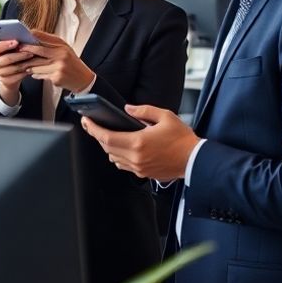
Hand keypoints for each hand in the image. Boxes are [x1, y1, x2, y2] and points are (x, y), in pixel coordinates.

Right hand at [0, 39, 41, 105]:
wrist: (10, 75)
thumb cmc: (13, 56)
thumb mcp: (12, 50)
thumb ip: (16, 44)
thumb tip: (27, 36)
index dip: (6, 44)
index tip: (17, 41)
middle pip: (6, 59)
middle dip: (20, 55)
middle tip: (31, 52)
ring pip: (14, 68)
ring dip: (25, 63)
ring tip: (35, 60)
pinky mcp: (5, 81)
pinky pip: (17, 76)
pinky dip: (26, 72)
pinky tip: (33, 68)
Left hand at [19, 29, 96, 92]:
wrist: (83, 79)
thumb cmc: (71, 62)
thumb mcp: (64, 48)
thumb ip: (50, 42)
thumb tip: (33, 35)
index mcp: (62, 47)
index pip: (43, 39)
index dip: (31, 38)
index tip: (22, 38)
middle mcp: (61, 55)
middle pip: (37, 51)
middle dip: (25, 50)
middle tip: (17, 50)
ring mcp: (58, 67)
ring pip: (36, 65)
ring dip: (28, 65)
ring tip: (24, 64)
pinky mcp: (56, 78)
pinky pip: (40, 75)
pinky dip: (35, 74)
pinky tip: (33, 73)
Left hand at [80, 104, 200, 181]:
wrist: (195, 159)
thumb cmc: (182, 138)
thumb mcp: (165, 116)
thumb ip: (143, 111)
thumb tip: (127, 109)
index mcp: (138, 142)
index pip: (107, 137)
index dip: (93, 129)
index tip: (86, 121)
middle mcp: (135, 157)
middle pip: (107, 147)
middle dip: (97, 136)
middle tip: (92, 125)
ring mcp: (138, 167)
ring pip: (113, 157)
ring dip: (108, 147)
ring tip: (107, 135)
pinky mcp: (143, 173)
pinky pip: (123, 165)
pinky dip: (118, 156)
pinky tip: (121, 147)